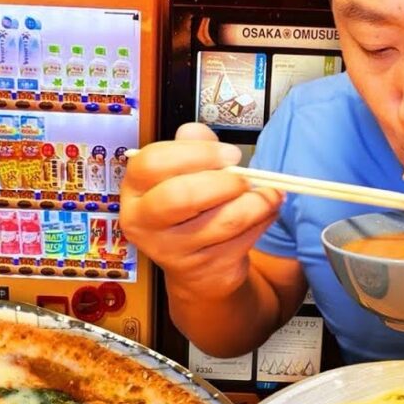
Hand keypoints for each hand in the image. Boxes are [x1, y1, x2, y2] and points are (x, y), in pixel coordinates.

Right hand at [119, 123, 283, 300]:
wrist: (196, 268)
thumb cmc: (190, 209)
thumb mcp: (184, 172)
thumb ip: (192, 146)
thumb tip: (199, 133)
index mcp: (135, 190)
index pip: (153, 163)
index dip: (197, 153)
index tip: (229, 154)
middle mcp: (144, 223)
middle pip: (181, 196)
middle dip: (225, 182)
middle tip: (245, 177)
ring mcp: (172, 251)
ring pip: (224, 221)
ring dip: (256, 202)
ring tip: (268, 193)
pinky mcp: (203, 270)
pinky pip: (242, 240)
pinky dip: (263, 221)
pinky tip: (266, 211)